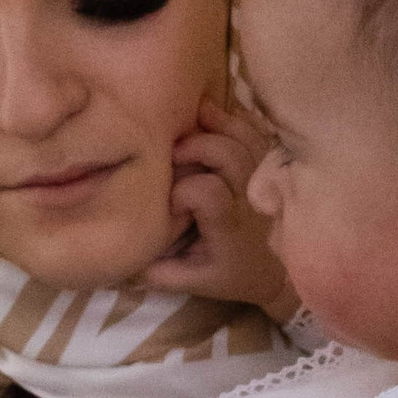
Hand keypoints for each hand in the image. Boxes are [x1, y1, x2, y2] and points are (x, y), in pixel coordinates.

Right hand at [142, 93, 294, 317]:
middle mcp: (248, 198)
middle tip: (176, 153)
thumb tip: (120, 260)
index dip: (185, 191)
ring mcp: (263, 178)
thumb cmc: (229, 273)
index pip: (208, 194)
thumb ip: (159, 273)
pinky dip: (236, 118)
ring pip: (245, 137)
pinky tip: (214, 115)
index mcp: (227, 227)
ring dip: (217, 122)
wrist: (277, 271)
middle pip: (228, 154)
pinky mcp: (270, 166)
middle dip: (198, 147)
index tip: (173, 204)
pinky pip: (258, 131)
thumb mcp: (192, 282)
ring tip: (194, 117)